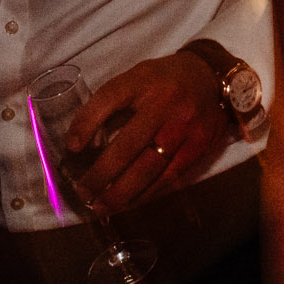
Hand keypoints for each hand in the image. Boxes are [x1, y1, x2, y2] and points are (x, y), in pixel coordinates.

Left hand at [65, 51, 237, 217]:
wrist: (212, 76)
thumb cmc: (164, 79)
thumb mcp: (137, 77)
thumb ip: (113, 101)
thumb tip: (80, 140)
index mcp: (143, 81)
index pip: (109, 99)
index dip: (86, 123)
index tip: (71, 148)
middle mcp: (164, 103)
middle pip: (127, 145)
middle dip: (101, 174)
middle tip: (84, 193)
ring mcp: (183, 127)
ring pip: (149, 167)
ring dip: (122, 193)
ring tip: (102, 207)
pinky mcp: (199, 145)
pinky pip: (170, 177)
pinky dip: (147, 193)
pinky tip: (131, 203)